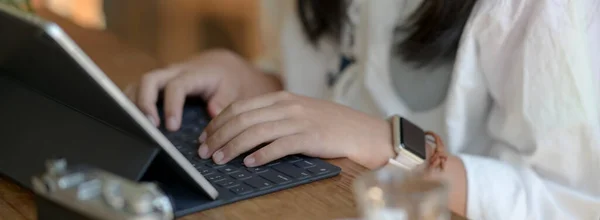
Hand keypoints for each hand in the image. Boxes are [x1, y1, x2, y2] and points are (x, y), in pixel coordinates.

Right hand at [125, 49, 281, 130]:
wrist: (221, 65)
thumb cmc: (228, 79)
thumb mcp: (233, 89)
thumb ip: (224, 100)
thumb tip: (212, 113)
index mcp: (193, 74)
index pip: (177, 86)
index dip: (171, 106)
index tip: (171, 126)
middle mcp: (174, 72)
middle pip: (150, 80)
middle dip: (144, 102)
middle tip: (150, 126)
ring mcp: (162, 77)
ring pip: (139, 84)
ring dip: (133, 104)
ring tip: (136, 127)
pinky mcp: (157, 84)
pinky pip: (137, 89)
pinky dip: (131, 103)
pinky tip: (131, 121)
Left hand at [198, 91, 395, 168]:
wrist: (363, 132)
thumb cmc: (328, 126)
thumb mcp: (298, 113)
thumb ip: (272, 117)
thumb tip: (241, 130)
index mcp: (281, 98)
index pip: (240, 107)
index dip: (218, 122)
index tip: (204, 137)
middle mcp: (287, 106)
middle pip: (242, 118)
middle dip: (219, 135)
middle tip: (204, 152)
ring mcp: (299, 121)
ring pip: (256, 131)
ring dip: (233, 146)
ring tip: (219, 159)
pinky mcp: (310, 137)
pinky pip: (280, 146)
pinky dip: (261, 154)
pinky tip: (249, 163)